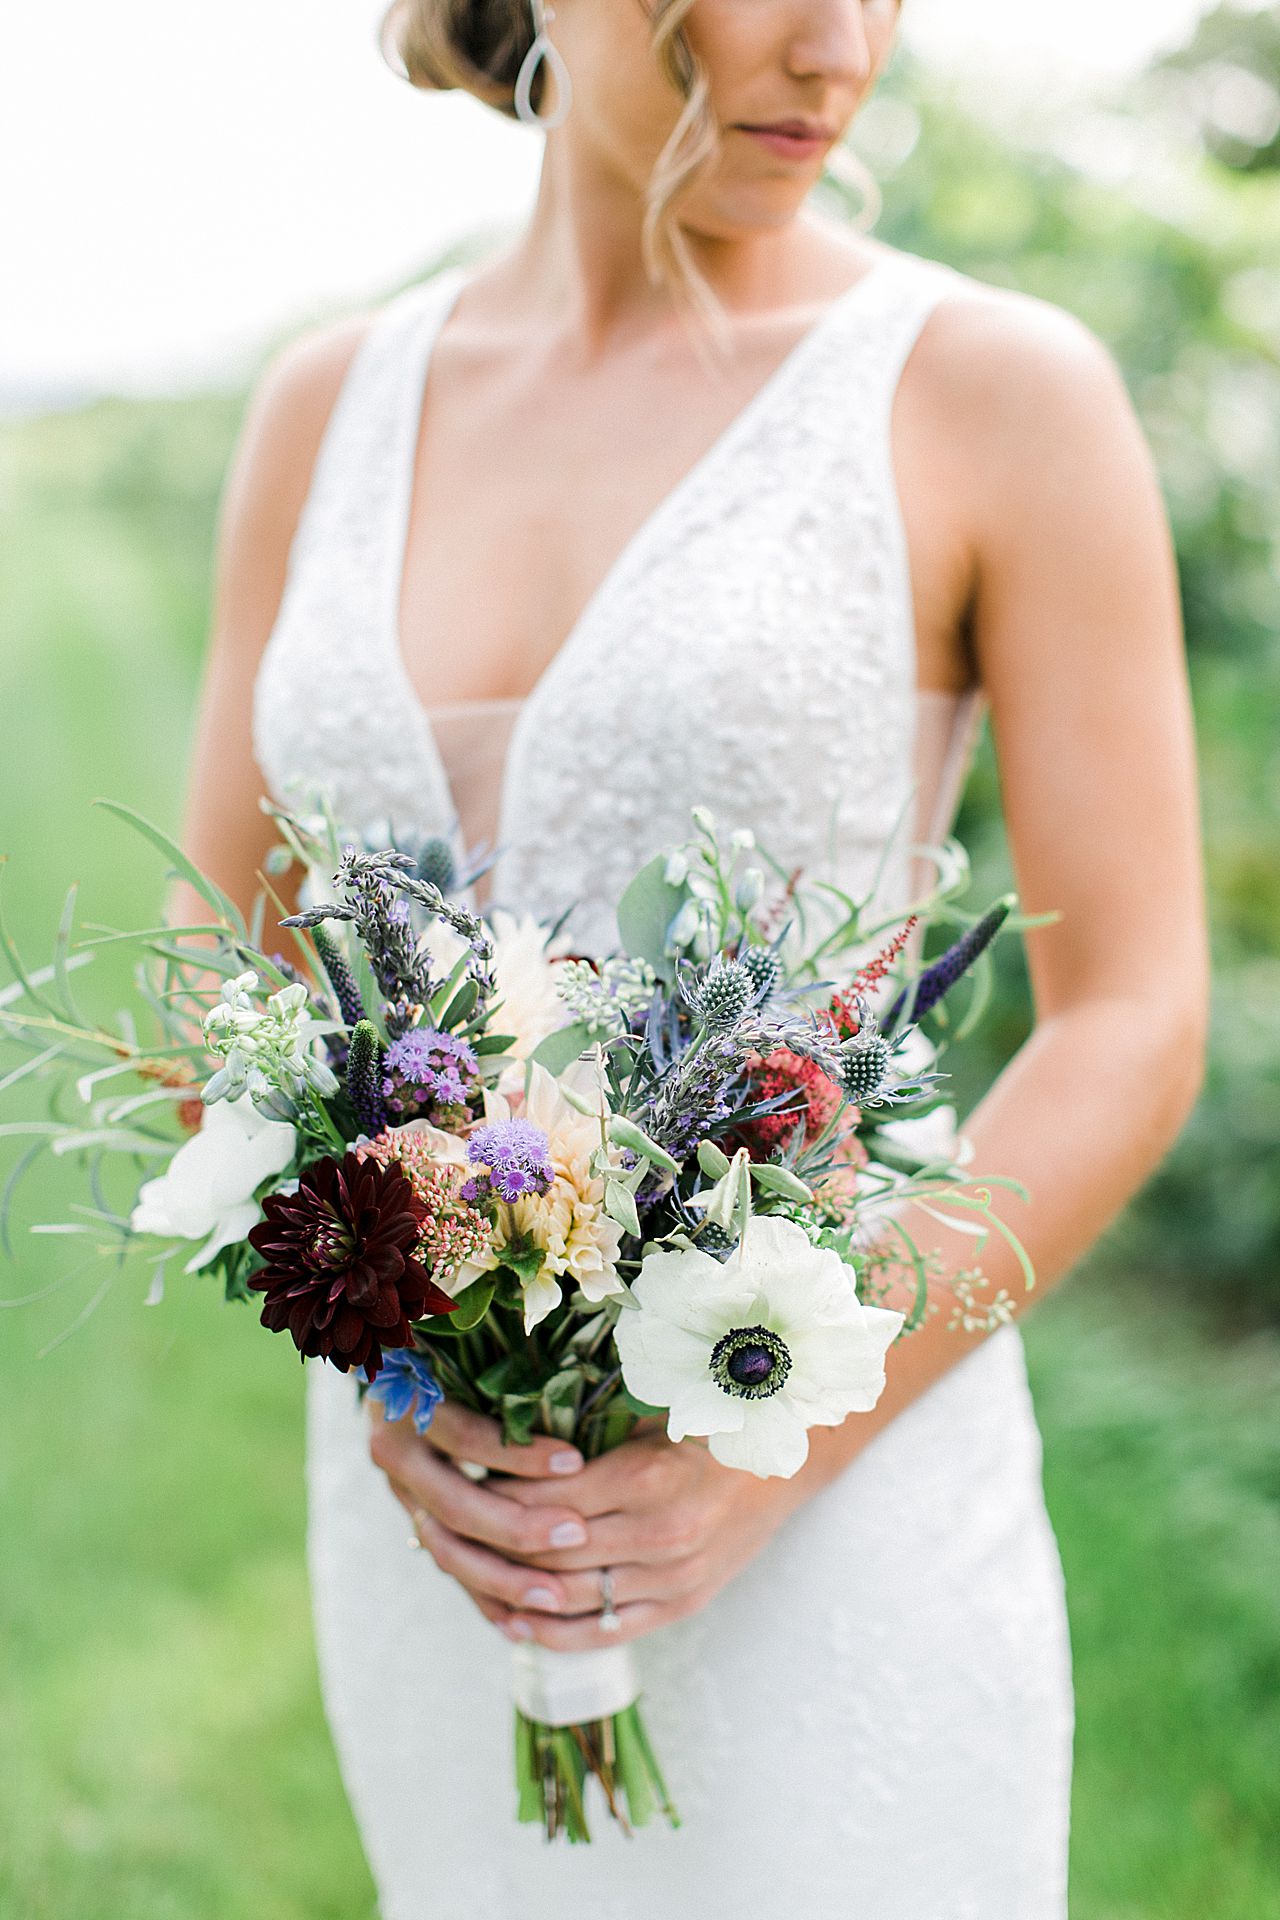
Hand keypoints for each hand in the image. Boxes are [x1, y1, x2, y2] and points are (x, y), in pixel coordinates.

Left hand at [371, 1399, 802, 1647]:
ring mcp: (671, 1580)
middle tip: (439, 1519)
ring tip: (461, 1568)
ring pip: (567, 1599)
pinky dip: (549, 1631)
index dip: (494, 1491)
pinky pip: (601, 1632)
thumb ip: (590, 1415)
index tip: (455, 1473)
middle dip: (487, 1540)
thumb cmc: (713, 1414)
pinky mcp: (678, 1606)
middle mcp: (660, 1537)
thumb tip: (506, 1411)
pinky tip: (509, 1617)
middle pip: (548, 1553)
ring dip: (507, 1590)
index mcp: (649, 1477)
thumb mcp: (655, 1401)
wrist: (793, 1457)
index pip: (546, 1498)